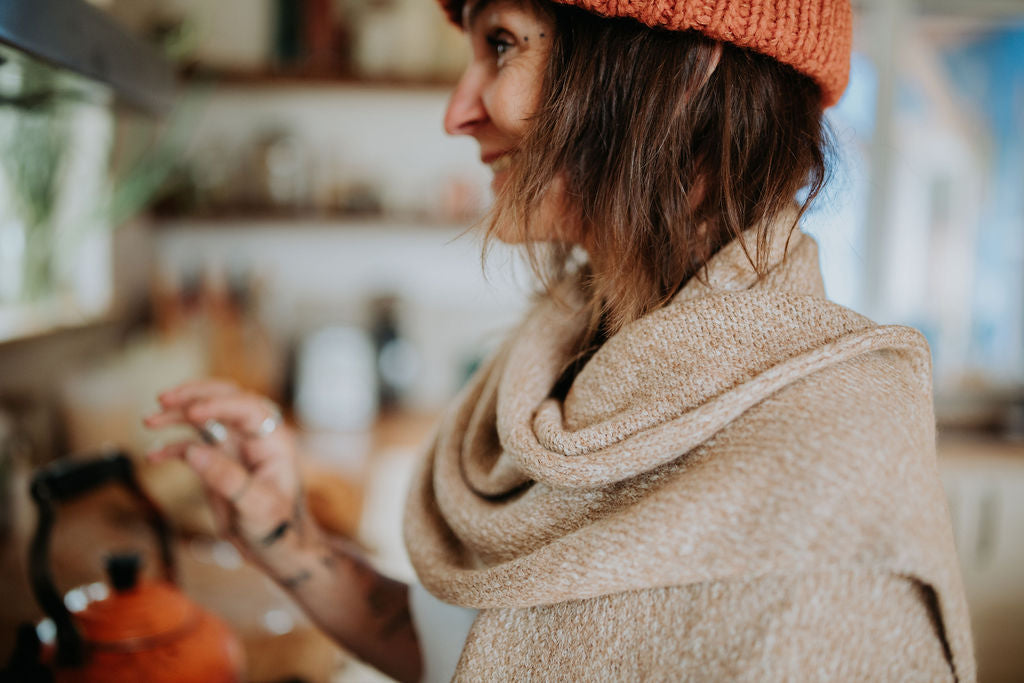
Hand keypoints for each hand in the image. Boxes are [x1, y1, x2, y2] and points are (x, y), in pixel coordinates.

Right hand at [144, 379, 317, 573]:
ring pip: (203, 418)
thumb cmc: (277, 527)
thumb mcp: (258, 507)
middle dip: (194, 395)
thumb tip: (195, 451)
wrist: (273, 548)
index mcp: (272, 440)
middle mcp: (252, 437)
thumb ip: (228, 479)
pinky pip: (191, 445)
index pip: (247, 408)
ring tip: (149, 420)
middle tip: (164, 399)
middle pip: (224, 400)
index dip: (220, 404)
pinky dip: (171, 446)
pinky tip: (153, 456)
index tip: (193, 412)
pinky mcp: (216, 461)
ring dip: (176, 415)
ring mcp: (233, 447)